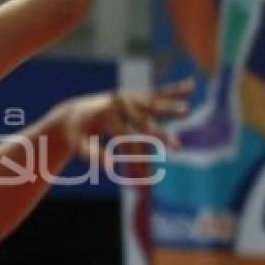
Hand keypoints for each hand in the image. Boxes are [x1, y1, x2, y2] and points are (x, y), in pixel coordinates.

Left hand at [57, 80, 192, 162]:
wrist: (74, 113)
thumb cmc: (78, 132)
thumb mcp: (80, 144)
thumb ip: (93, 155)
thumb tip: (110, 169)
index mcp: (107, 114)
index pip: (127, 140)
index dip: (136, 159)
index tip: (146, 178)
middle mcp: (120, 103)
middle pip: (143, 123)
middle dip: (161, 137)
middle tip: (177, 148)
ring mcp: (129, 97)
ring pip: (153, 105)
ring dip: (170, 108)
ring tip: (186, 111)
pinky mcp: (136, 96)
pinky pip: (157, 93)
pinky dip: (174, 90)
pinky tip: (191, 86)